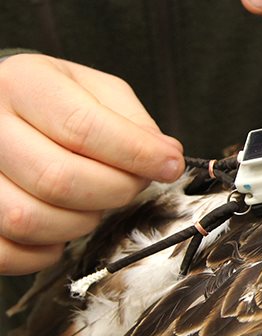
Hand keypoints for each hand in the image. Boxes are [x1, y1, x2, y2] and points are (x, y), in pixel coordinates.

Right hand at [0, 54, 184, 274]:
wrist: (2, 110)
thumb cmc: (57, 102)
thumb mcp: (97, 91)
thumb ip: (134, 122)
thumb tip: (167, 156)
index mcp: (23, 83)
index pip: (82, 127)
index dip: (137, 154)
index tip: (170, 165)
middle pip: (57, 178)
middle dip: (115, 191)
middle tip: (133, 185)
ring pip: (28, 219)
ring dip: (81, 223)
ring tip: (96, 203)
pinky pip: (6, 251)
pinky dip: (44, 252)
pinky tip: (61, 229)